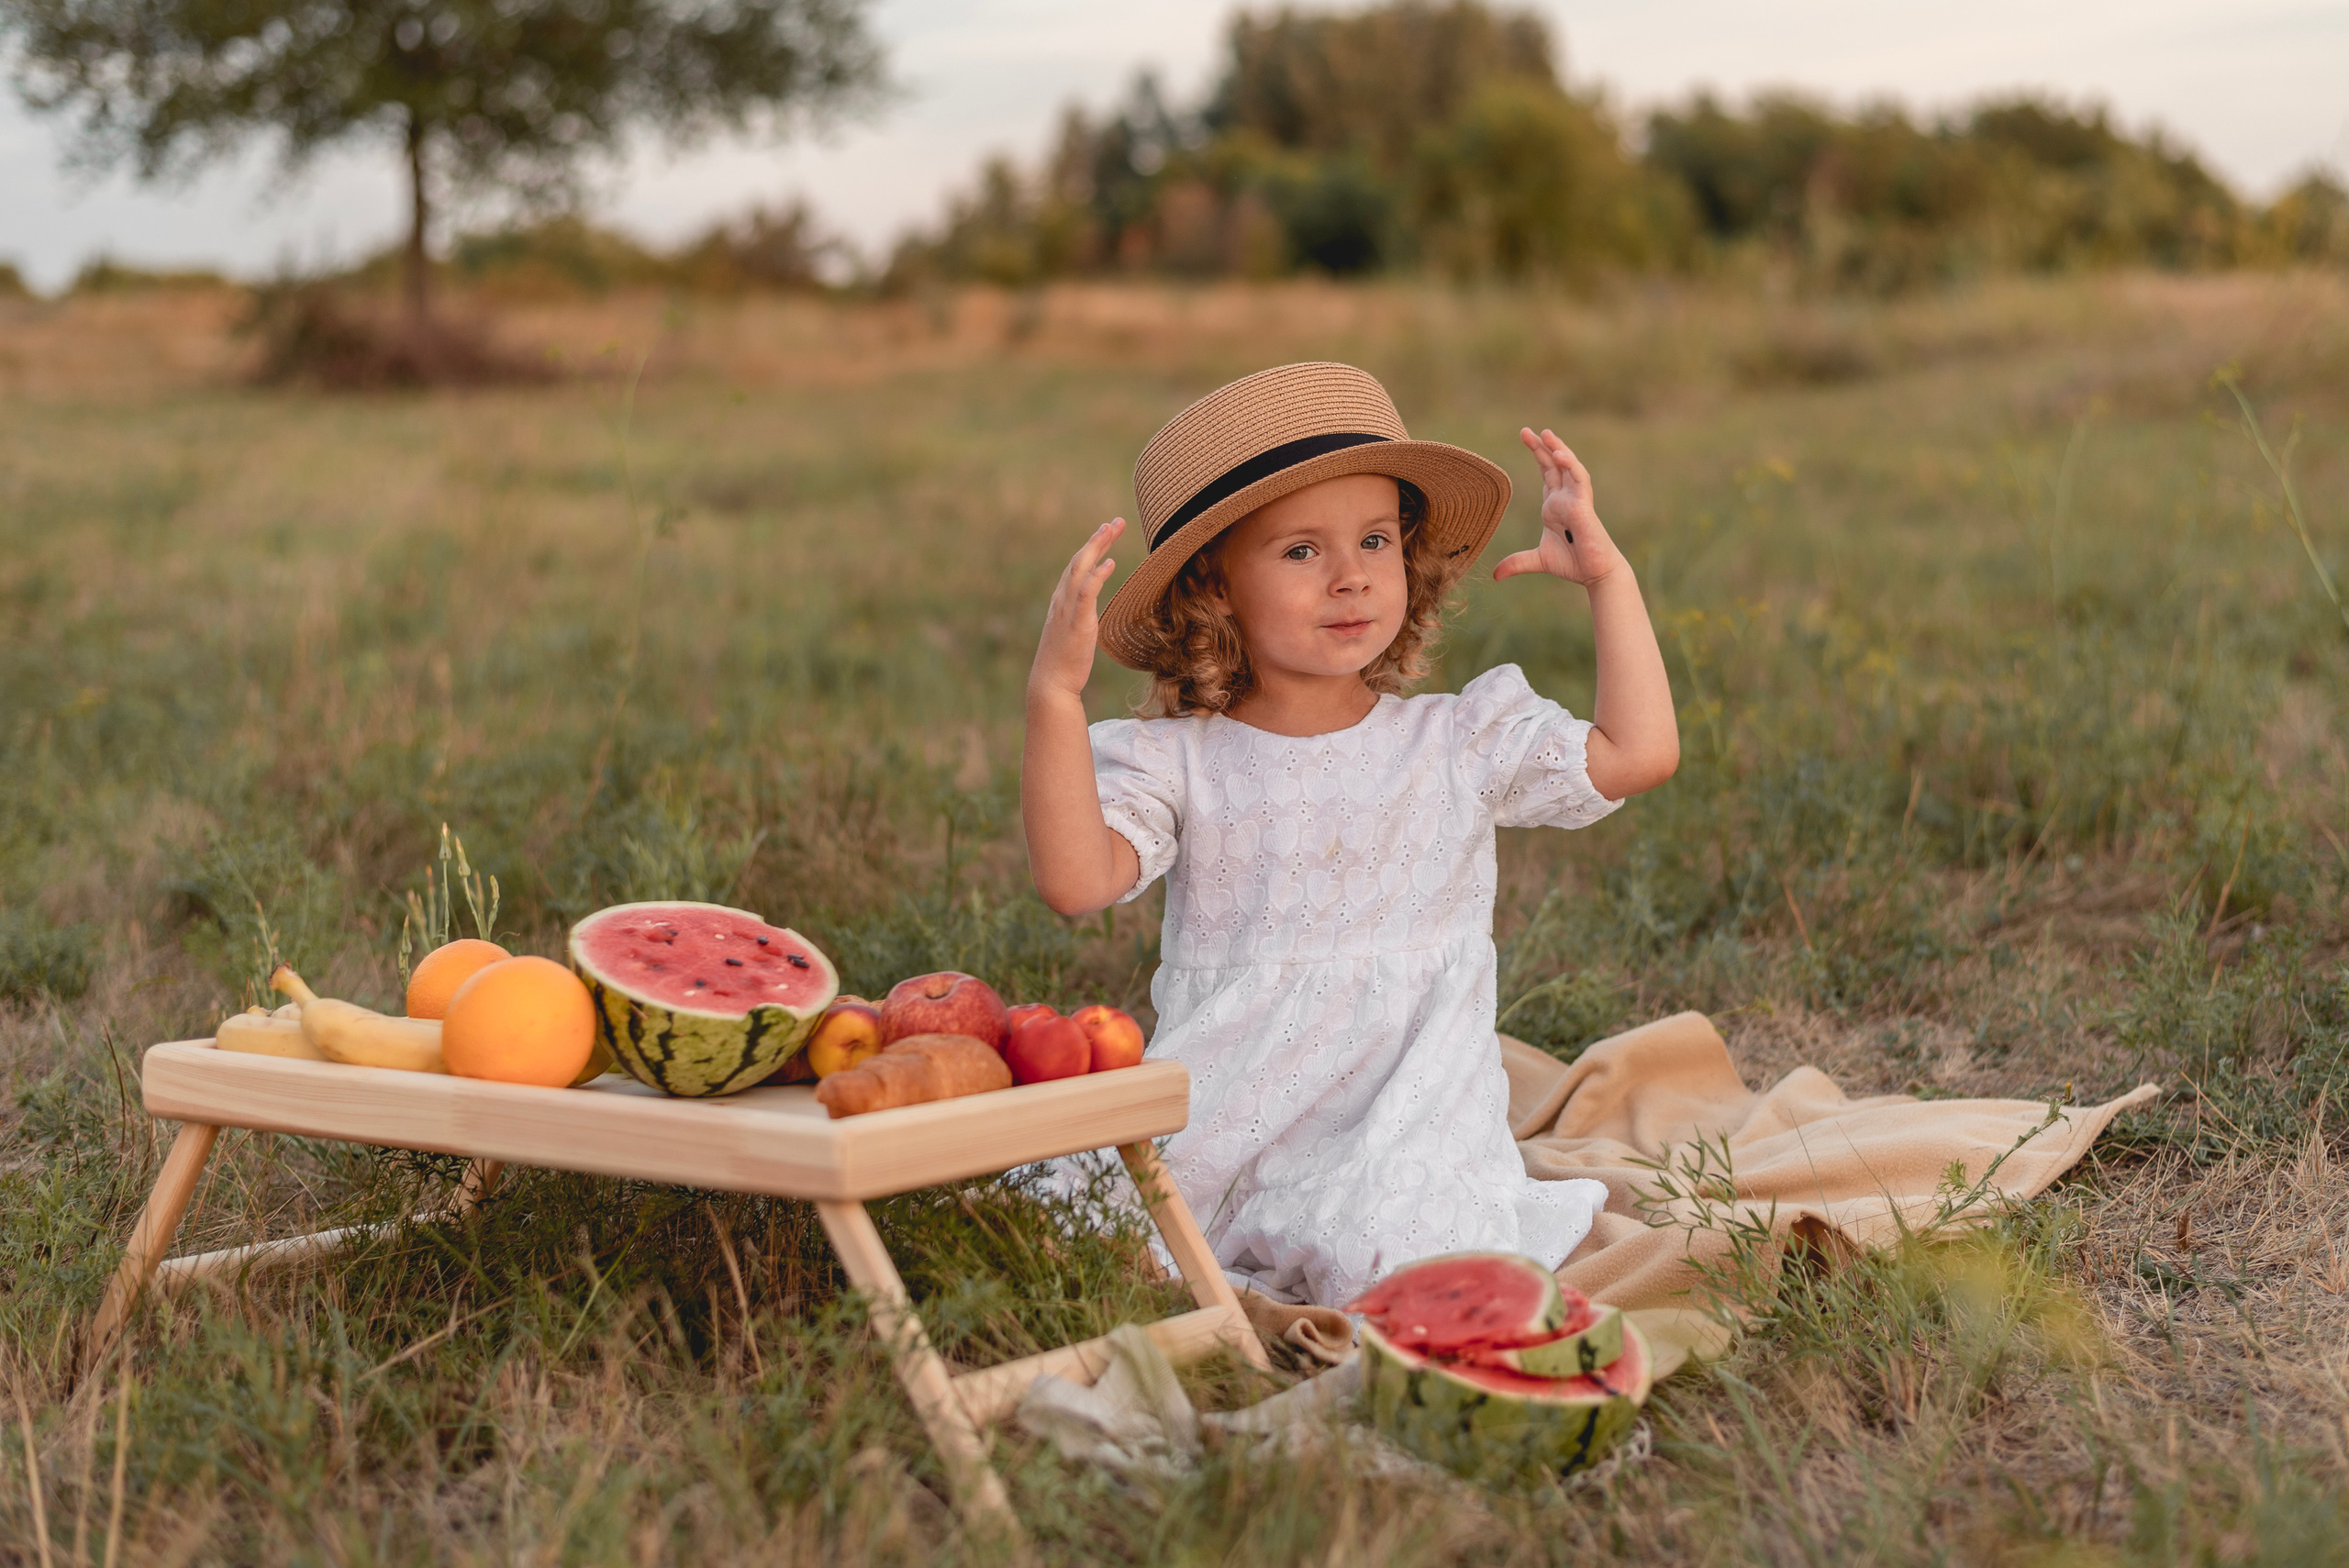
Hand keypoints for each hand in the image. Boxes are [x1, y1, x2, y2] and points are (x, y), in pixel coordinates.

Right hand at [1030, 518, 1123, 702]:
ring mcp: (1067, 610)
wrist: (1051, 684)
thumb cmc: (1064, 661)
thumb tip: (1089, 609)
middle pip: (1079, 560)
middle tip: (1114, 521)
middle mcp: (1062, 600)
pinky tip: (1110, 563)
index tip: (1106, 529)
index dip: (1092, 545)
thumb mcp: (1073, 631)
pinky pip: (1086, 594)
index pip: (1077, 565)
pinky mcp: (1077, 623)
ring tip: (1110, 529)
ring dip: (1095, 547)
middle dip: (1097, 539)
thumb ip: (1080, 614)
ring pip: (1079, 570)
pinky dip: (1096, 576)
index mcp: (1062, 600)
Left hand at [1494, 428, 1627, 586]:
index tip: (1525, 436)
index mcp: (1554, 505)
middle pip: (1554, 465)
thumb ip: (1517, 563)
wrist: (1595, 574)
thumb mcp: (1538, 560)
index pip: (1546, 473)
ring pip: (1568, 467)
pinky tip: (1559, 454)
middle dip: (1541, 446)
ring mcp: (1576, 499)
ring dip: (1558, 448)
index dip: (1537, 454)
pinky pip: (1579, 480)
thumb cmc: (1573, 563)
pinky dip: (1570, 466)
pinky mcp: (1585, 506)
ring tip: (1545, 433)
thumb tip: (1494, 575)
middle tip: (1525, 430)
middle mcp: (1565, 498)